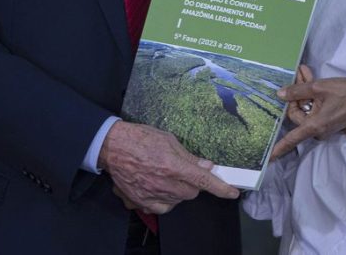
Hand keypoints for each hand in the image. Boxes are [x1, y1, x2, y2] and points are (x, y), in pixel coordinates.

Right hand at [99, 121, 239, 214]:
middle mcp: (164, 184)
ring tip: (163, 174)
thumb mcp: (168, 140)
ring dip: (178, 190)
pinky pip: (163, 207)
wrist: (112, 147)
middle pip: (192, 192)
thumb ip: (189, 156)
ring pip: (178, 200)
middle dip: (192, 182)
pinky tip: (157, 185)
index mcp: (173, 166)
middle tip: (180, 169)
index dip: (220, 188)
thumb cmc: (140, 138)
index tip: (233, 192)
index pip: (203, 181)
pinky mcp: (142, 203)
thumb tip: (206, 166)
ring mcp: (152, 195)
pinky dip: (165, 199)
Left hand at [271, 65, 345, 159]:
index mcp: (314, 125)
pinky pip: (314, 108)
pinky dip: (312, 94)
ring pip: (305, 107)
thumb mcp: (320, 88)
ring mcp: (324, 125)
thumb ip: (298, 91)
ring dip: (304, 90)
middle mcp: (318, 129)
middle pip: (296, 113)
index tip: (267, 158)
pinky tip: (310, 77)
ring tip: (304, 71)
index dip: (279, 148)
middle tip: (298, 73)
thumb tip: (280, 95)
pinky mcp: (329, 119)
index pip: (292, 139)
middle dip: (295, 93)